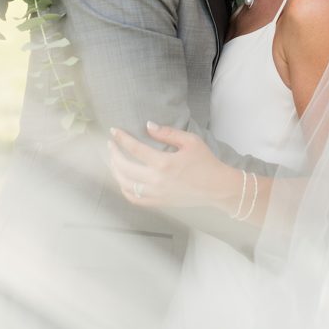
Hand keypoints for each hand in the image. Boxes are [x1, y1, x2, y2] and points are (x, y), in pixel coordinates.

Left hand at [108, 121, 239, 211]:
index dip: (121, 139)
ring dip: (116, 172)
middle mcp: (157, 180)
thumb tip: (149, 126)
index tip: (114, 131)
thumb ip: (168, 133)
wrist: (217, 187)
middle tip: (111, 145)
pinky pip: (134, 199)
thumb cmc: (206, 162)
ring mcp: (156, 194)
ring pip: (126, 185)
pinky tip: (123, 181)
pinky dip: (125, 190)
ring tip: (114, 161)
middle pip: (124, 167)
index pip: (134, 149)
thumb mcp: (190, 141)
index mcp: (164, 163)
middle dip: (114, 155)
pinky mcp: (159, 203)